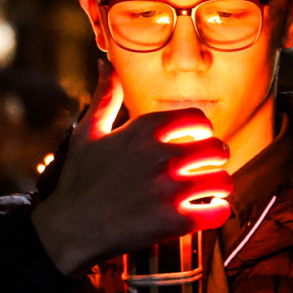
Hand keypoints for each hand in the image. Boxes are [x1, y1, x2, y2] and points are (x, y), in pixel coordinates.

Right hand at [32, 60, 232, 276]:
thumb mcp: (87, 132)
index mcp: (145, 130)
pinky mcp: (175, 222)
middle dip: (217, 157)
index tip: (197, 139)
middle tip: (209, 166)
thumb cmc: (79, 179)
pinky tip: (208, 211)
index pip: (197, 118)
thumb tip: (104, 62)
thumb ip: (105, 96)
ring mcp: (170, 190)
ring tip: (210, 190)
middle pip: (217, 148)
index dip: (202, 129)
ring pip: (223, 181)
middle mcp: (163, 156)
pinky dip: (218, 212)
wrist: (69, 229)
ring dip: (220, 186)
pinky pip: (218, 212)